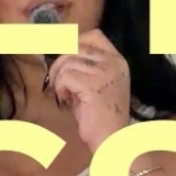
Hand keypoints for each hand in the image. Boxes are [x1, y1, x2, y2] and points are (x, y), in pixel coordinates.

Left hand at [46, 28, 131, 153]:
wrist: (112, 140)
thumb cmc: (101, 116)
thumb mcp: (97, 84)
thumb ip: (85, 66)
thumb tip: (61, 52)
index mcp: (118, 61)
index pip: (94, 36)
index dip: (74, 41)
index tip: (64, 57)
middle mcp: (114, 63)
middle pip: (76, 46)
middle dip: (60, 62)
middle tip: (57, 82)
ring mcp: (104, 72)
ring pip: (68, 61)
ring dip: (60, 79)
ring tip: (65, 95)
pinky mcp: (92, 85)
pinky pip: (66, 76)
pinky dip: (61, 88)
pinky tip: (66, 101)